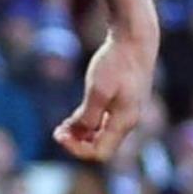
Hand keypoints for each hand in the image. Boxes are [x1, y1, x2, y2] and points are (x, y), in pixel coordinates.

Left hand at [51, 26, 156, 162]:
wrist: (135, 40)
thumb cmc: (116, 63)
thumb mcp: (98, 90)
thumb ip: (89, 115)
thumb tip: (79, 134)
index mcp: (124, 122)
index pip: (100, 153)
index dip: (77, 149)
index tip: (58, 134)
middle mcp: (128, 121)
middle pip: (101, 146)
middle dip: (77, 143)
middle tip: (56, 132)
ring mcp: (126, 112)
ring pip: (102, 135)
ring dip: (81, 134)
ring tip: (61, 128)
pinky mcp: (123, 102)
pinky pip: (104, 122)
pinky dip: (87, 124)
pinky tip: (72, 119)